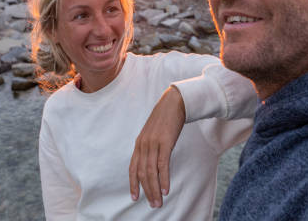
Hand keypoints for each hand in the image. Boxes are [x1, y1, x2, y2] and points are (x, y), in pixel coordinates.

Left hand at [129, 85, 185, 207]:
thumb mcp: (153, 134)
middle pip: (142, 173)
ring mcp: (153, 144)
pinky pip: (162, 164)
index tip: (134, 197)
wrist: (174, 103)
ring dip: (155, 189)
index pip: (133, 168)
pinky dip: (164, 178)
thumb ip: (150, 147)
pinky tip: (166, 189)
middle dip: (146, 191)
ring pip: (151, 172)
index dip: (133, 184)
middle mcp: (143, 145)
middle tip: (153, 204)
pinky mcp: (165, 143)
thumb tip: (152, 161)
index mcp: (139, 144)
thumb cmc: (165, 119)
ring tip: (159, 201)